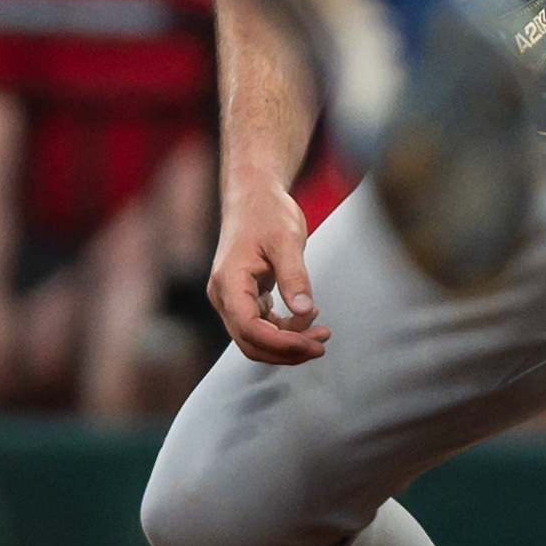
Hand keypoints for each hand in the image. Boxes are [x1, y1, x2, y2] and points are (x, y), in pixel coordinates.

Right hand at [207, 175, 325, 363]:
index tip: (309, 344)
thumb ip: (294, 276)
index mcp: (229, 281)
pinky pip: (261, 325)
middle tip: (320, 346)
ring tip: (320, 334)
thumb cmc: (265, 211)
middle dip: (286, 350)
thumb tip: (304, 310)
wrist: (254, 195)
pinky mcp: (244, 296)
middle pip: (250, 341)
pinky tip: (306, 317)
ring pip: (256, 338)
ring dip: (288, 342)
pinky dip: (284, 330)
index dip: (279, 343)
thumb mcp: (286, 240)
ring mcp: (232, 297)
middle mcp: (224, 294)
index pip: (249, 328)